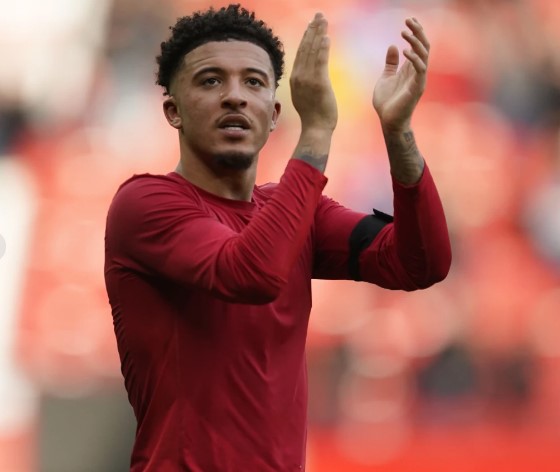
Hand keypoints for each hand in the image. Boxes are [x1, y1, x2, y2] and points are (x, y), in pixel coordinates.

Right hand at [290, 13, 337, 131]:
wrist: (315, 128)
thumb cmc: (314, 116)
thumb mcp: (305, 97)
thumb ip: (305, 84)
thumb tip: (308, 78)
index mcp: (295, 79)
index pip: (301, 53)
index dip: (306, 37)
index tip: (312, 25)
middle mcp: (299, 76)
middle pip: (305, 48)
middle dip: (312, 30)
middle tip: (318, 15)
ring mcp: (307, 79)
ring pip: (312, 51)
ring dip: (318, 33)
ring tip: (323, 20)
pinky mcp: (318, 82)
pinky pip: (320, 61)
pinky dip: (322, 47)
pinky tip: (326, 36)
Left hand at [373, 17, 429, 130]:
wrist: (388, 121)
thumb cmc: (387, 102)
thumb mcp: (386, 77)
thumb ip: (390, 64)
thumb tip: (392, 46)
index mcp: (410, 69)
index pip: (417, 46)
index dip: (415, 32)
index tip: (408, 20)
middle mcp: (417, 72)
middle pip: (423, 46)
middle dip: (417, 32)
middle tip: (409, 20)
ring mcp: (419, 79)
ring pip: (423, 55)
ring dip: (415, 42)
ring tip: (404, 32)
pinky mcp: (417, 87)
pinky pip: (420, 69)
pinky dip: (414, 58)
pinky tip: (405, 50)